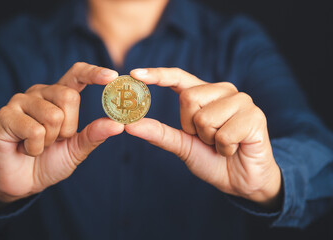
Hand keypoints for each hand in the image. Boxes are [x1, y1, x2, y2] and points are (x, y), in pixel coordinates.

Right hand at [0, 63, 123, 209]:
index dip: (94, 73)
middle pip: (69, 96)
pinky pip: (34, 130)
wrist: (24, 182)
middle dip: (68, 128)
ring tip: (38, 144)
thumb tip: (119, 125)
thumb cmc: (51, 161)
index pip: (77, 74)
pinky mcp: (4, 115)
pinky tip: (25, 149)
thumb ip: (95, 134)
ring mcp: (20, 101)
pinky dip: (35, 148)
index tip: (112, 76)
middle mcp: (40, 93)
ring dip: (50, 140)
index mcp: (59, 95)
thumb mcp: (77, 148)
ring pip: (53, 115)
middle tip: (55, 140)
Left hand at [127, 68, 281, 207]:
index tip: (133, 74)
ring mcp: (242, 101)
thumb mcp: (182, 145)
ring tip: (223, 144)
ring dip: (209, 140)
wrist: (242, 181)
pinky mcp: (255, 116)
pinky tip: (235, 149)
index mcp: (205, 94)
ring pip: (205, 118)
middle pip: (188, 98)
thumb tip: (129, 125)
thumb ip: (159, 133)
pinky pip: (224, 134)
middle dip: (192, 127)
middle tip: (208, 139)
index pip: (179, 77)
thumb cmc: (212, 160)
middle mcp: (224, 91)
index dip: (158, 75)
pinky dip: (224, 149)